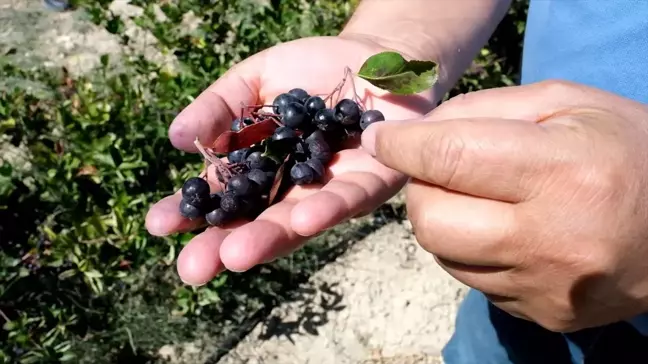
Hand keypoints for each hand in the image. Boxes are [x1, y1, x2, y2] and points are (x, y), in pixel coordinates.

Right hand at [145, 36, 436, 284]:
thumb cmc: (309, 69)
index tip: (158, 224)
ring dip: (269, 238)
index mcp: (259, 168)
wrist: (372, 55)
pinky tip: (303, 220)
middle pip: (255, 222)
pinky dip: (327, 208)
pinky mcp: (373, 181)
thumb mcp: (253, 81)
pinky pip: (350, 198)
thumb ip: (218, 107)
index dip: (190, 211)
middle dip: (223, 245)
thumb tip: (177, 139)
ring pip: (298, 220)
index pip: (220, 195)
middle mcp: (291, 188)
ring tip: (237, 254)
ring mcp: (330, 189)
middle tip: (193, 269)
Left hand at [361, 80, 647, 331]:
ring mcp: (544, 288)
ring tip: (479, 199)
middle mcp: (550, 240)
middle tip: (442, 170)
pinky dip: (472, 250)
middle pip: (431, 220)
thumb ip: (486, 110)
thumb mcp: (568, 104)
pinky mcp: (543, 315)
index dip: (403, 147)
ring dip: (443, 220)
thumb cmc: (630, 151)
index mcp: (562, 173)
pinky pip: (474, 279)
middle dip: (420, 189)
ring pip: (444, 254)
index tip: (382, 140)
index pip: (450, 159)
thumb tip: (417, 135)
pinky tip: (506, 231)